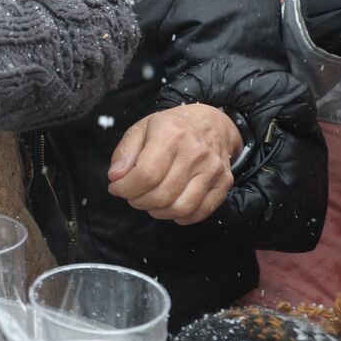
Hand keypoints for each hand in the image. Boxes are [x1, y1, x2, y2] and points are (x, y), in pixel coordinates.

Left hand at [107, 104, 241, 224]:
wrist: (212, 123)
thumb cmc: (171, 128)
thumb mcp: (142, 129)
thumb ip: (124, 153)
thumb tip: (115, 177)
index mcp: (171, 135)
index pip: (145, 175)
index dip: (125, 188)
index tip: (117, 188)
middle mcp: (195, 152)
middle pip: (161, 195)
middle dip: (138, 201)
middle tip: (132, 195)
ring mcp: (213, 169)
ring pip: (180, 208)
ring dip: (158, 211)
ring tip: (150, 200)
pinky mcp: (224, 183)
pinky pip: (200, 212)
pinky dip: (180, 217)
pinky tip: (170, 206)